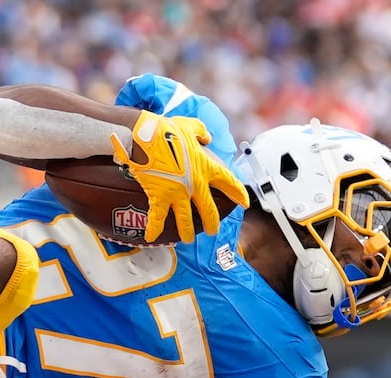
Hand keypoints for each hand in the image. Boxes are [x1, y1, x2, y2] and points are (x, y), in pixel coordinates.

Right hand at [110, 111, 248, 243]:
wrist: (146, 135)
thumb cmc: (167, 128)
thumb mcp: (190, 125)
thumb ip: (201, 131)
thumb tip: (207, 137)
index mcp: (206, 166)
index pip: (228, 182)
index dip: (238, 193)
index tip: (245, 202)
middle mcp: (195, 183)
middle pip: (209, 209)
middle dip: (212, 223)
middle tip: (212, 231)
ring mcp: (177, 192)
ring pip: (185, 219)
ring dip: (187, 231)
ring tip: (187, 239)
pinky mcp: (159, 196)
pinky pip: (157, 217)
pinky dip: (154, 228)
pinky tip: (151, 237)